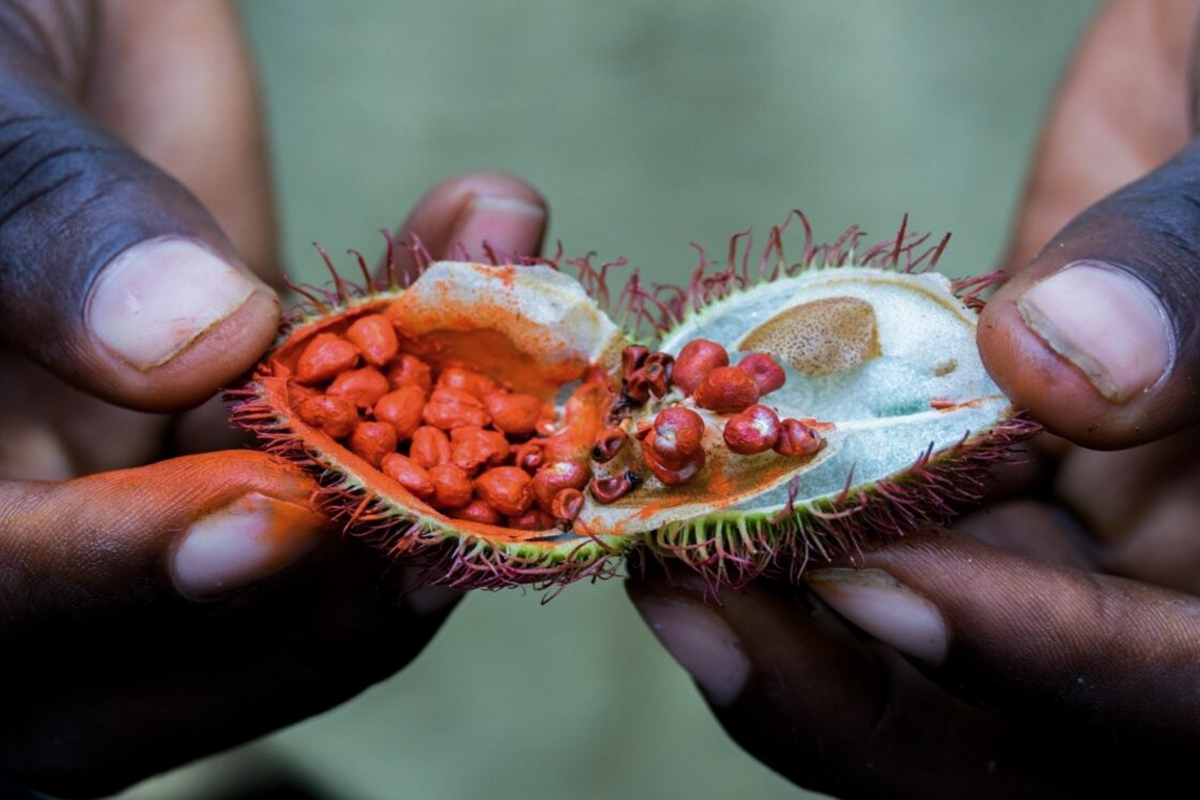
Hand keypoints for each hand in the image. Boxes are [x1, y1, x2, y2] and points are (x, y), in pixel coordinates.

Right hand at [0, 2, 547, 795]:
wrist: (52, 7)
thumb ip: (46, 223)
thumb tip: (193, 343)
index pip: (5, 600)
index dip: (127, 579)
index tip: (269, 515)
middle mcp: (48, 514)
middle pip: (182, 639)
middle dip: (334, 579)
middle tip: (455, 477)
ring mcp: (165, 476)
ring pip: (308, 556)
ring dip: (433, 453)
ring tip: (509, 314)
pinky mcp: (267, 420)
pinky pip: (367, 440)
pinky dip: (446, 352)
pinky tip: (488, 228)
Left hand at [627, 2, 1199, 796]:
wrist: (1198, 81)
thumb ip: (1187, 273)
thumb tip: (1054, 361)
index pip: (1178, 694)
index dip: (1044, 669)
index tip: (876, 588)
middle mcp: (1149, 583)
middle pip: (1005, 729)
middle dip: (837, 681)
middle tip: (692, 600)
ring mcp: (1048, 537)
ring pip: (906, 639)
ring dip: (772, 603)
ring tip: (653, 533)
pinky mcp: (952, 475)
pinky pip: (861, 529)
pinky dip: (772, 508)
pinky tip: (688, 460)